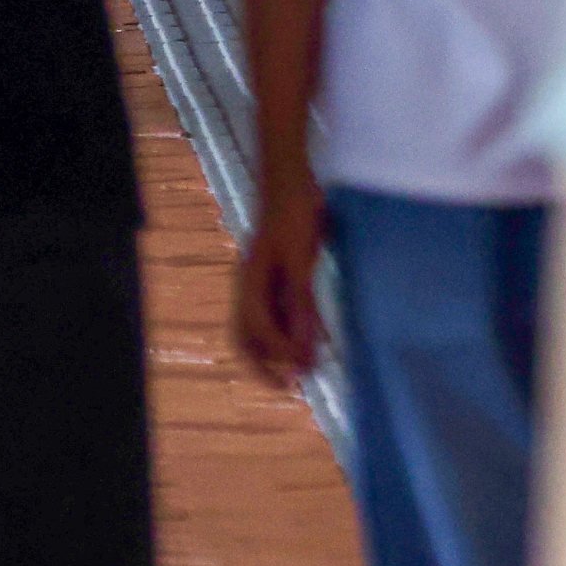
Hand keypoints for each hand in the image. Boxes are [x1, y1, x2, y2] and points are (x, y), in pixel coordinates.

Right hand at [231, 190, 327, 389]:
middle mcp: (251, 287)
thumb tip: (303, 345)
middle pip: (248, 336)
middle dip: (267, 364)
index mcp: (249, 283)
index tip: (300, 374)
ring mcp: (264, 281)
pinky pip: (282, 311)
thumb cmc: (293, 213)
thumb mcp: (299, 258)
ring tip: (306, 368)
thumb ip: (299, 301)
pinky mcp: (279, 274)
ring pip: (264, 327)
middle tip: (292, 386)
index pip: (254, 331)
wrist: (291, 179)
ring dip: (282, 350)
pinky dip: (294, 330)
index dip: (276, 356)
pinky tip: (317, 337)